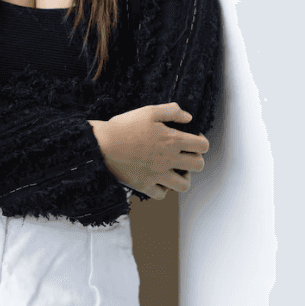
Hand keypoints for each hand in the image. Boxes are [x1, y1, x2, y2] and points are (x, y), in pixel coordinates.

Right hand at [91, 103, 208, 198]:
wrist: (101, 145)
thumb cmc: (124, 126)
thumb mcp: (148, 111)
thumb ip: (171, 111)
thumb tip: (188, 117)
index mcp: (172, 140)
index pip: (202, 146)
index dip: (201, 141)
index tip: (192, 138)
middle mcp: (169, 160)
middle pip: (198, 165)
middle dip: (196, 159)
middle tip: (185, 154)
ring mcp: (158, 175)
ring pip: (184, 185)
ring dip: (183, 177)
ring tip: (175, 169)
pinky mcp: (145, 185)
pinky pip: (162, 194)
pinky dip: (164, 189)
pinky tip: (159, 179)